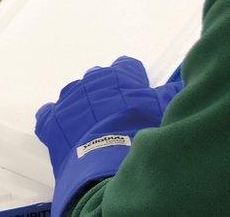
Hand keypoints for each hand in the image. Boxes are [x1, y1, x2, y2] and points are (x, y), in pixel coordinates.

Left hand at [35, 57, 180, 215]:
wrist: (107, 162)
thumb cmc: (138, 133)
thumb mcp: (163, 111)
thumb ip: (170, 94)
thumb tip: (180, 86)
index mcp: (117, 75)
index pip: (126, 67)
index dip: (133, 82)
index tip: (138, 96)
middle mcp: (90, 81)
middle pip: (99, 80)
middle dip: (108, 94)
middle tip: (118, 116)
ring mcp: (68, 99)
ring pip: (75, 96)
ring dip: (84, 107)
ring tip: (96, 128)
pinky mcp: (52, 120)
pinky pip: (50, 114)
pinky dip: (58, 121)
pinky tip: (69, 132)